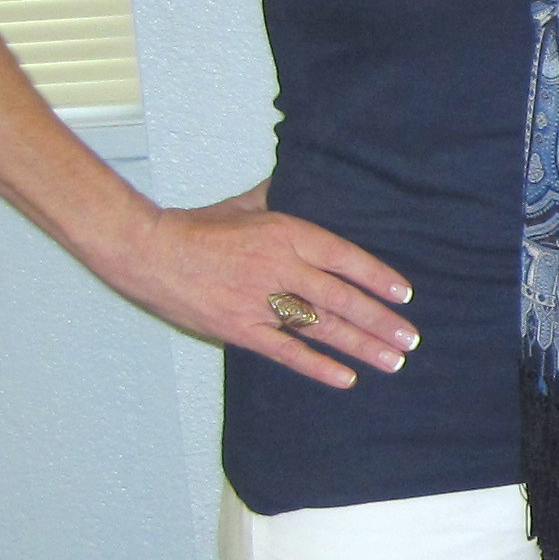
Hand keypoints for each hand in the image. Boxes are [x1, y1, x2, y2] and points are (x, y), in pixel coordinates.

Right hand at [107, 180, 416, 387]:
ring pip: (321, 327)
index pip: (345, 257)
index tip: (405, 295)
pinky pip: (285, 351)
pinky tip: (346, 378)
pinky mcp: (239, 329)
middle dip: (380, 320)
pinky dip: (317, 366)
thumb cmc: (198, 227)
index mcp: (285, 233)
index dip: (378, 277)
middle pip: (341, 298)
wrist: (147, 251)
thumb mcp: (247, 204)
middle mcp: (278, 268)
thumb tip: (312, 181)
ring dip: (360, 345)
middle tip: (411, 338)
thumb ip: (283, 198)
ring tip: (393, 360)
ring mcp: (259, 301)